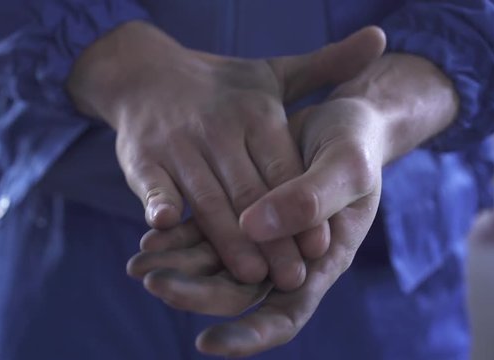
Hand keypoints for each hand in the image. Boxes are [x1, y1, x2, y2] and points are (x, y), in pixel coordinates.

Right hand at [68, 22, 384, 288]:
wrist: (146, 72)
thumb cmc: (218, 86)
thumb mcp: (271, 73)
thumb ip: (325, 65)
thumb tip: (380, 37)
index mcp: (254, 112)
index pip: (284, 167)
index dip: (303, 208)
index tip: (323, 247)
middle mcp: (218, 128)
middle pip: (251, 191)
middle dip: (273, 238)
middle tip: (294, 278)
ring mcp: (177, 143)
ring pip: (207, 197)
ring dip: (228, 238)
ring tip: (251, 276)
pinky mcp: (142, 157)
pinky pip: (152, 183)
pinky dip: (157, 201)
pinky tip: (166, 225)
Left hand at [127, 98, 384, 356]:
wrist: (344, 118)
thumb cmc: (355, 146)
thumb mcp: (346, 168)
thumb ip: (309, 200)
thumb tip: (252, 229)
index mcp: (321, 263)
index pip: (284, 316)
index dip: (248, 335)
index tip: (205, 342)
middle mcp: (286, 258)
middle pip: (236, 293)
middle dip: (194, 294)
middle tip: (153, 282)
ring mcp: (261, 237)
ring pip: (214, 265)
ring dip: (176, 267)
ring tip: (137, 264)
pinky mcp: (241, 211)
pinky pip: (206, 233)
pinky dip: (178, 237)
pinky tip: (149, 238)